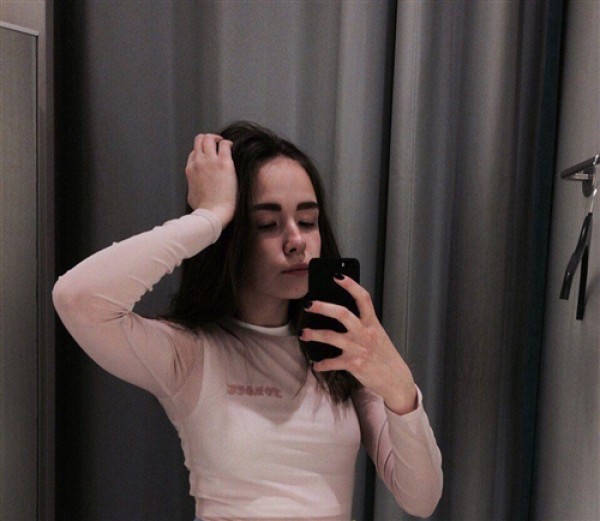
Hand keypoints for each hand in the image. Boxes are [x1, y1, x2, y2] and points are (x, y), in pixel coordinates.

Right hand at [185, 133, 236, 226]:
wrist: (212, 213)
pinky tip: (233, 148)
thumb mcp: (191, 195)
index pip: (194, 152)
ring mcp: (210, 161)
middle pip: (199, 140)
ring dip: (218, 139)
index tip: (210, 156)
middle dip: (208, 139)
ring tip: (225, 144)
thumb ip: (192, 186)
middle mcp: (198, 162)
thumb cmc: (204, 209)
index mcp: (190, 169)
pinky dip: (228, 143)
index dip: (202, 152)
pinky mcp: (224, 163)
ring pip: (209, 138)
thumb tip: (196, 187)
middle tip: (217, 144)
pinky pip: (225, 144)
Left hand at [300, 275, 417, 414]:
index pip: (363, 298)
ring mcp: (359, 349)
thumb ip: (362, 325)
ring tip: (302, 333)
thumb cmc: (384, 355)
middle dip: (323, 307)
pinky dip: (322, 364)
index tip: (337, 276)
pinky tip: (315, 364)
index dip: (350, 285)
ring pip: (331, 337)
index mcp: (372, 323)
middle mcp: (365, 333)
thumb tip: (339, 314)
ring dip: (314, 334)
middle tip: (308, 304)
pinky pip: (332, 362)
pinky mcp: (354, 365)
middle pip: (342, 314)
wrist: (396, 380)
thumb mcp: (377, 335)